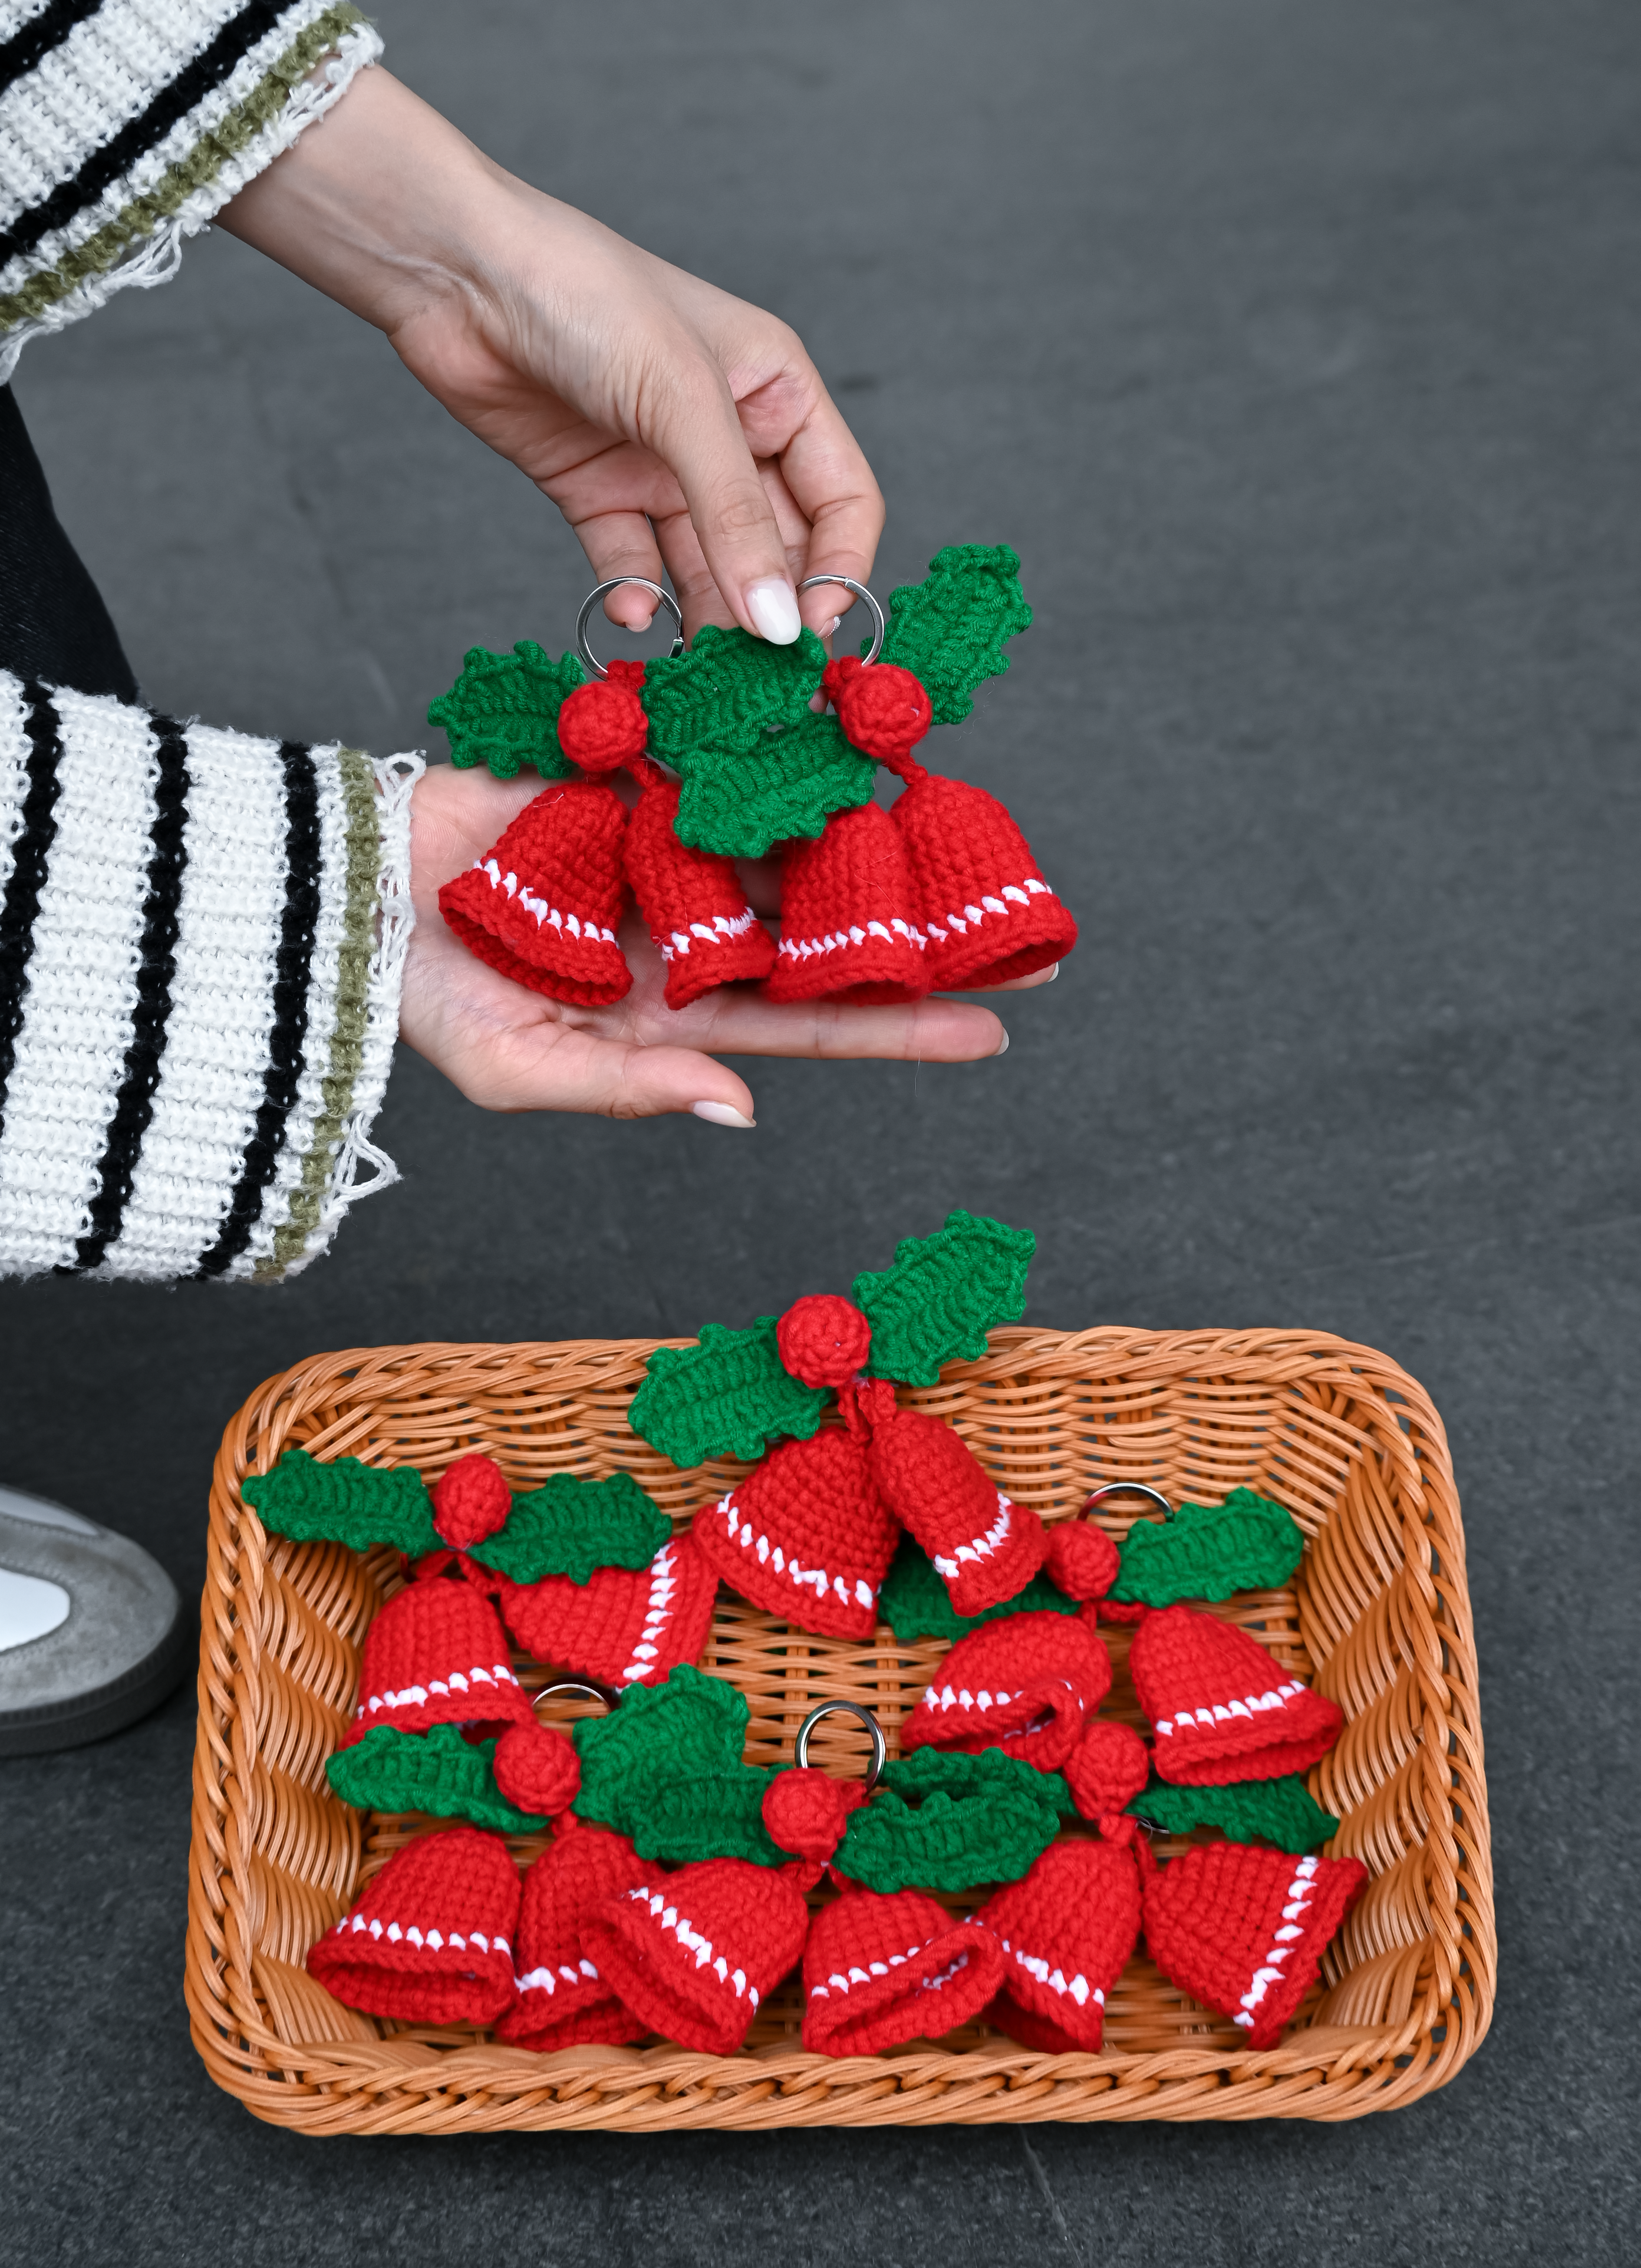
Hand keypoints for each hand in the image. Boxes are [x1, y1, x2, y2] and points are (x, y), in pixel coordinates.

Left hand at [217, 66, 880, 643]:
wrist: (460, 275)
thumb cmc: (585, 293)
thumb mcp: (682, 402)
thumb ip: (734, 518)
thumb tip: (778, 623)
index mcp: (777, 392)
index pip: (842, 501)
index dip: (838, 569)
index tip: (809, 632)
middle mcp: (728, 436)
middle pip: (776, 548)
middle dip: (769, 610)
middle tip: (757, 676)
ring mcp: (662, 469)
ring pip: (705, 569)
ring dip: (705, 620)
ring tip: (696, 668)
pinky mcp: (599, 495)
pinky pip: (634, 566)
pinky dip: (635, 599)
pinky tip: (630, 615)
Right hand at [402, 766, 1053, 1123]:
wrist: (345, 894)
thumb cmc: (424, 1001)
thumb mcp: (523, 1069)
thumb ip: (633, 1087)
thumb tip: (741, 1107)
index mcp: (679, 1010)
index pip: (814, 1021)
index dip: (904, 1028)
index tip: (996, 1029)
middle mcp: (693, 933)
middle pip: (830, 931)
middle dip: (923, 931)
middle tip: (1028, 926)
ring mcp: (669, 854)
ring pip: (797, 844)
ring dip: (876, 838)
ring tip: (966, 829)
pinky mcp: (636, 782)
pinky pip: (726, 769)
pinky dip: (786, 757)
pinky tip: (858, 744)